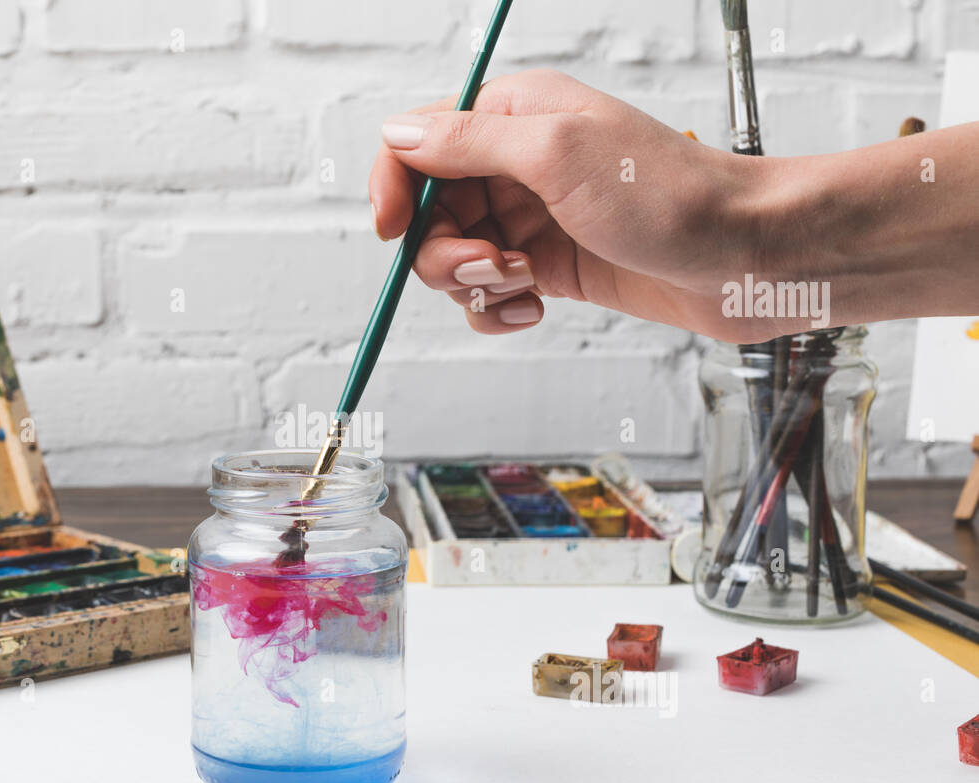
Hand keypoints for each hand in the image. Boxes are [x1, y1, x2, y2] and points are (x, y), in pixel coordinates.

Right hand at [369, 68, 775, 341]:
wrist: (746, 257)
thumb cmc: (670, 195)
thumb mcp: (558, 154)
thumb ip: (469, 143)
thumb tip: (398, 135)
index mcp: (516, 115)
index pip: (419, 143)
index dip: (396, 186)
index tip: (392, 230)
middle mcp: (518, 164)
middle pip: (431, 211)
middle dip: (446, 249)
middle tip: (493, 267)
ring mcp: (533, 218)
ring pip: (456, 258)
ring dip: (475, 283)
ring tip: (525, 286)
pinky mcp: (551, 267)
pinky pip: (490, 292)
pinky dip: (496, 309)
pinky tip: (532, 311)